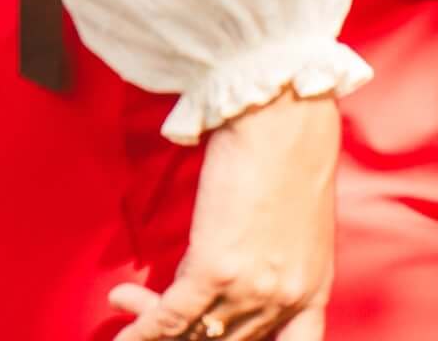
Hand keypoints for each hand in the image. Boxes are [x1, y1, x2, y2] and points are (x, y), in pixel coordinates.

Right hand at [109, 89, 338, 339]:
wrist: (282, 119)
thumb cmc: (288, 156)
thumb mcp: (291, 230)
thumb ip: (258, 268)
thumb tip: (203, 282)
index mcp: (314, 288)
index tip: (215, 336)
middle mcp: (287, 297)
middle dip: (186, 331)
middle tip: (152, 311)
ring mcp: (253, 289)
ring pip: (194, 332)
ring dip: (152, 324)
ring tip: (126, 304)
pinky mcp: (217, 271)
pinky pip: (170, 318)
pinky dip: (141, 331)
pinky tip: (123, 337)